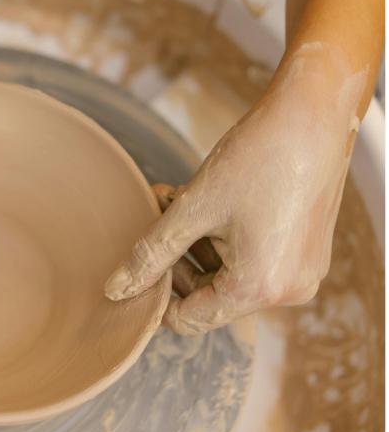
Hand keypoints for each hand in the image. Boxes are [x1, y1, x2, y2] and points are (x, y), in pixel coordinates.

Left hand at [104, 43, 364, 335]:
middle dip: (175, 260)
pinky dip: (222, 235)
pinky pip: (252, 258)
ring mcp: (300, 272)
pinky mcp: (306, 252)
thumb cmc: (257, 157)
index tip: (136, 261)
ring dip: (194, 242)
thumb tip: (115, 291)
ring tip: (172, 199)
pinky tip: (200, 198)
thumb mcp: (192, 209)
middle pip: (209, 295)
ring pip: (227, 273)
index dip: (155, 294)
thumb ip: (150, 254)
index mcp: (259, 289)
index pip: (189, 318)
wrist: (315, 113)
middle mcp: (286, 292)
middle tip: (154, 218)